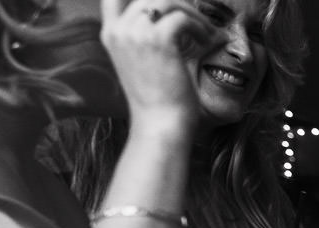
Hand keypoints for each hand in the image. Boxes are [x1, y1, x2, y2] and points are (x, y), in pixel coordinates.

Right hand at [100, 0, 222, 129]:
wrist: (161, 124)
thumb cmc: (158, 101)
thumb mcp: (142, 62)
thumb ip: (146, 39)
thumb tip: (171, 21)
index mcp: (111, 35)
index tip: (168, 6)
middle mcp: (120, 31)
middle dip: (178, 6)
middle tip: (198, 23)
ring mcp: (137, 34)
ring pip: (168, 3)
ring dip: (193, 15)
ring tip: (207, 33)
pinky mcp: (160, 41)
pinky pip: (183, 18)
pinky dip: (199, 27)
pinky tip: (207, 42)